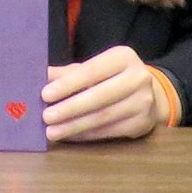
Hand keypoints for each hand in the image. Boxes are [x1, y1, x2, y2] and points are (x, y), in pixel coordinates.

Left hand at [41, 46, 167, 142]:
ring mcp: (143, 102)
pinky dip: (86, 135)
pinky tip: (69, 135)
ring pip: (103, 117)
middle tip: (46, 117)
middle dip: (70, 108)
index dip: (68, 84)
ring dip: (74, 125)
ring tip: (52, 131)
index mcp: (123, 57)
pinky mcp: (142, 124)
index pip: (91, 71)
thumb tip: (42, 76)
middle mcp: (138, 78)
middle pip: (99, 96)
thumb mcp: (94, 68)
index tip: (45, 95)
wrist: (150, 94)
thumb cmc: (112, 77)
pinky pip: (109, 131)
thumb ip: (68, 73)